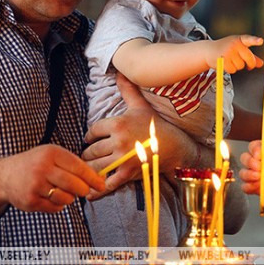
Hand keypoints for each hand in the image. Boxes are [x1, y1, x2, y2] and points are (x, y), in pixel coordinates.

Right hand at [0, 144, 103, 212]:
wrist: (6, 176)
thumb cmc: (36, 164)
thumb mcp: (52, 155)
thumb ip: (74, 164)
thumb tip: (99, 178)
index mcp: (51, 153)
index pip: (78, 167)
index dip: (93, 178)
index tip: (101, 184)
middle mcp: (42, 168)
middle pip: (74, 184)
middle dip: (84, 190)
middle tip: (85, 191)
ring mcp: (35, 186)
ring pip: (66, 198)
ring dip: (70, 198)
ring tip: (62, 191)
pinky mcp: (30, 201)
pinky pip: (55, 208)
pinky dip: (58, 205)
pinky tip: (50, 197)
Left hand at [82, 75, 154, 196]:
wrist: (175, 147)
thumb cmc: (156, 126)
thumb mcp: (141, 106)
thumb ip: (128, 90)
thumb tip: (120, 72)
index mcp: (118, 124)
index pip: (92, 131)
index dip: (89, 136)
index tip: (90, 139)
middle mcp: (118, 141)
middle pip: (91, 150)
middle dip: (87, 154)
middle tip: (87, 155)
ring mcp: (122, 159)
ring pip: (95, 166)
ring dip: (89, 168)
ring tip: (88, 169)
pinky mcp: (128, 174)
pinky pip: (107, 183)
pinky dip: (97, 189)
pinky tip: (90, 192)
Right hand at [209, 35, 263, 72]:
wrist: (209, 50)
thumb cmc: (226, 48)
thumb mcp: (238, 48)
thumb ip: (250, 55)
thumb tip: (261, 63)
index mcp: (240, 40)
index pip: (248, 39)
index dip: (255, 40)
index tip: (260, 41)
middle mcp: (234, 44)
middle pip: (249, 58)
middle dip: (250, 64)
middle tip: (248, 65)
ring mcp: (228, 52)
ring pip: (241, 66)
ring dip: (237, 66)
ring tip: (230, 60)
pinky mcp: (223, 60)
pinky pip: (233, 70)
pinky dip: (230, 69)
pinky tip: (226, 63)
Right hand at [238, 140, 263, 201]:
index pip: (256, 146)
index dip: (254, 149)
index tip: (259, 156)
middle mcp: (262, 162)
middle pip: (246, 157)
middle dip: (249, 161)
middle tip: (259, 168)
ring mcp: (258, 175)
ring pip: (243, 171)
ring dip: (247, 174)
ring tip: (258, 177)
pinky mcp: (257, 187)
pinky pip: (245, 186)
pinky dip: (247, 186)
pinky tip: (255, 187)